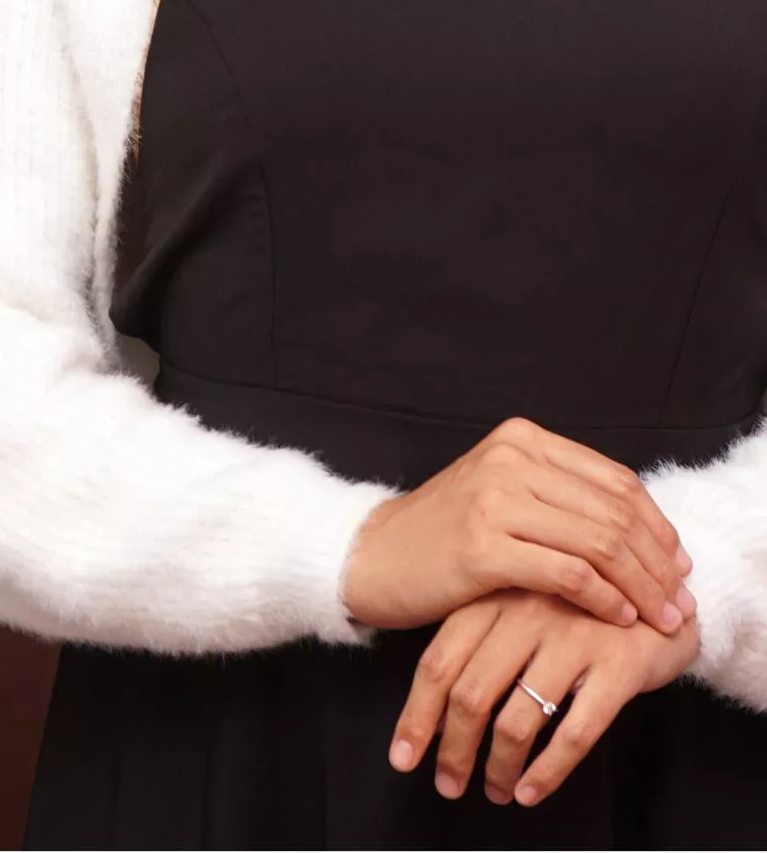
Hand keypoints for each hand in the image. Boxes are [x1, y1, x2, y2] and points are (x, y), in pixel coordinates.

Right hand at [343, 417, 691, 634]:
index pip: (615, 479)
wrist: (376, 557)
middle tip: (679, 601)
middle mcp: (511, 458)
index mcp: (522, 438)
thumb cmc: (446, 533)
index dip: (656, 524)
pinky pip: (568, 574)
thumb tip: (644, 530)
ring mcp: (495, 500)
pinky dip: (604, 599)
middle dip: (657, 562)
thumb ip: (561, 495)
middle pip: (614, 512)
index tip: (678, 564)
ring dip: (641, 586)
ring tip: (661, 617)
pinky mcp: (484, 547)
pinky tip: (618, 617)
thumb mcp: (504, 493)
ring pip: (598, 543)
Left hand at [388, 588, 698, 806]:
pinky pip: (575, 733)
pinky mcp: (618, 664)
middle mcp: (526, 612)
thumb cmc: (579, 603)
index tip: (403, 757)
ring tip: (496, 790)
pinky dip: (548, 772)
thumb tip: (435, 716)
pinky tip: (534, 791)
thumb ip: (479, 642)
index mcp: (494, 595)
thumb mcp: (520, 604)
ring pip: (518, 720)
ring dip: (500, 768)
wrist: (661, 582)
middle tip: (449, 785)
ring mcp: (573, 637)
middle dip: (454, 752)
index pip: (439, 661)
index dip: (416, 715)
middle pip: (471, 695)